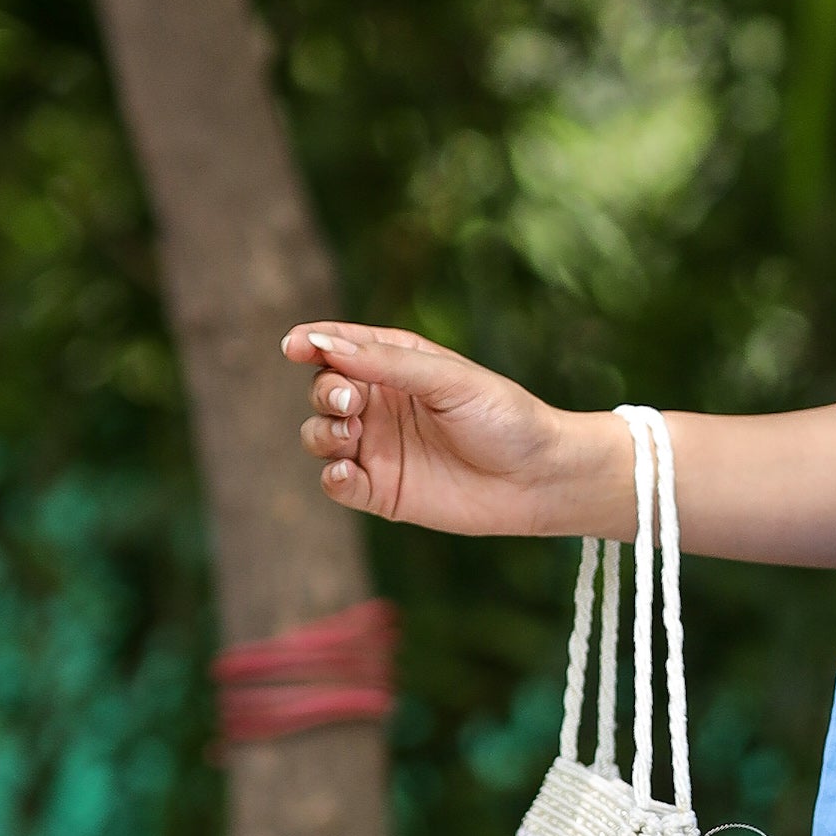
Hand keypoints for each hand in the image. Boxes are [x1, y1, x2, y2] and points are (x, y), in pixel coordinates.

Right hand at [285, 321, 609, 536]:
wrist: (541, 478)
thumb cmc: (505, 418)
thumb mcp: (449, 380)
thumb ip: (389, 363)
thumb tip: (325, 344)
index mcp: (397, 365)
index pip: (340, 348)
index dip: (311, 343)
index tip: (294, 346)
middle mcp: (381, 404)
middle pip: (324, 390)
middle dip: (325, 392)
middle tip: (351, 401)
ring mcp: (379, 449)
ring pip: (321, 435)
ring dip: (323, 432)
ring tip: (353, 434)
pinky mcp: (382, 492)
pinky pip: (338, 484)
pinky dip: (333, 477)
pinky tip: (346, 472)